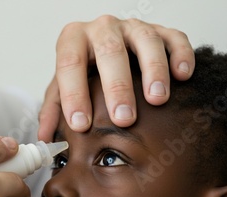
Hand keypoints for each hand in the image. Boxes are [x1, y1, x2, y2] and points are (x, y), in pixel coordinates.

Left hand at [38, 15, 194, 141]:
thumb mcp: (62, 88)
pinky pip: (173, 37)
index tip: (81, 124)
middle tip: (123, 118)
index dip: (74, 94)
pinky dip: (180, 54)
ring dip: (153, 70)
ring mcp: (132, 28)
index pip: (70, 64)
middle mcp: (102, 29)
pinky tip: (182, 75)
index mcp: (73, 40)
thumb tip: (44, 138)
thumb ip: (53, 110)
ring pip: (145, 41)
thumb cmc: (83, 72)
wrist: (103, 49)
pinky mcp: (159, 30)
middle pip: (109, 52)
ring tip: (157, 99)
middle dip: (117, 86)